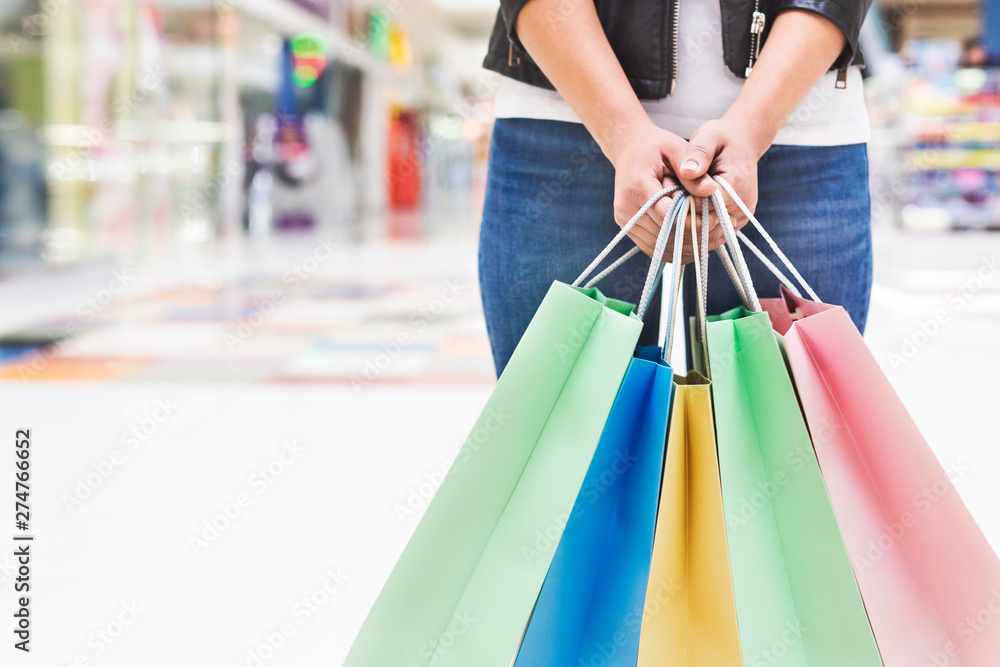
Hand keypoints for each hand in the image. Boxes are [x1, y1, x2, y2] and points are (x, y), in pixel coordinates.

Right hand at [607, 120, 715, 260]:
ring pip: (660, 247)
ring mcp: (625, 221)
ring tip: (711, 238)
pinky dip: (676, 250)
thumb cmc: (655, 146)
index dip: (693, 222)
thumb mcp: (677, 149)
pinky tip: (695, 243)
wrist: (629, 148)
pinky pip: (654, 249)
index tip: (716, 219)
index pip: (667, 216)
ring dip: (686, 247)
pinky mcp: (628, 229)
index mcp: (637, 186)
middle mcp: (626, 208)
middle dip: (694, 236)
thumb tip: (712, 191)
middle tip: (719, 231)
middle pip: (664, 234)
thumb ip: (694, 173)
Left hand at [678, 116, 770, 251]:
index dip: (683, 207)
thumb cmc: (722, 137)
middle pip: (707, 226)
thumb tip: (687, 171)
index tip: (666, 200)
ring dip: (690, 231)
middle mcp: (742, 206)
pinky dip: (698, 233)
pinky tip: (680, 225)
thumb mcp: (708, 136)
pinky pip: (714, 235)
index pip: (704, 208)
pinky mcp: (736, 221)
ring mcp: (741, 217)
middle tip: (663, 214)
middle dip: (685, 221)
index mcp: (736, 186)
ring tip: (669, 221)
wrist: (743, 141)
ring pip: (710, 236)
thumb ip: (698, 153)